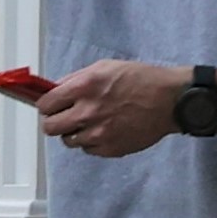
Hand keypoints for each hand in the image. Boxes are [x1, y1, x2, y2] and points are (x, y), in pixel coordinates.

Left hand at [32, 60, 216, 157]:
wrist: (171, 100)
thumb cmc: (141, 79)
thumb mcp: (105, 67)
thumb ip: (76, 79)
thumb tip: (53, 89)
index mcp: (84, 88)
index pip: (45, 105)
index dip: (46, 106)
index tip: (51, 106)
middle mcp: (88, 112)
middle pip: (50, 128)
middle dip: (55, 121)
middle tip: (65, 116)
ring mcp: (98, 133)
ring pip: (68, 141)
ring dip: (74, 133)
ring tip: (90, 122)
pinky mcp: (110, 148)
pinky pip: (88, 150)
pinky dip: (91, 142)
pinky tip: (104, 130)